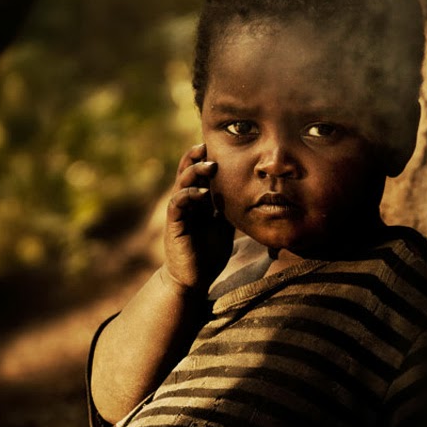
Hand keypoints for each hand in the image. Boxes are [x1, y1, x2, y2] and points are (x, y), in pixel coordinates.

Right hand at [163, 142, 233, 292]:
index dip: (206, 158)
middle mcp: (187, 202)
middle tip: (208, 146)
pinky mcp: (175, 224)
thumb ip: (229, 210)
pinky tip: (203, 194)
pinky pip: (178, 203)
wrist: (193, 279)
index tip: (220, 148)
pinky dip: (190, 195)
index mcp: (198, 201)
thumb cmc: (208, 254)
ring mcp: (179, 212)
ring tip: (210, 166)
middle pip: (186, 171)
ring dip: (195, 172)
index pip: (200, 173)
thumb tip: (251, 197)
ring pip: (181, 183)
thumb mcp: (224, 227)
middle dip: (196, 157)